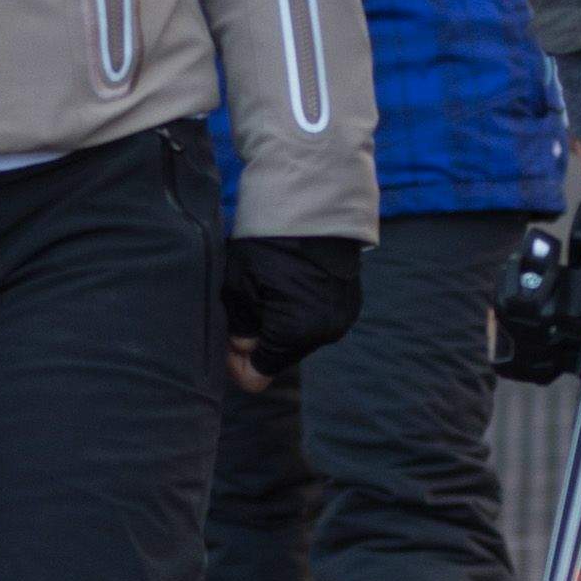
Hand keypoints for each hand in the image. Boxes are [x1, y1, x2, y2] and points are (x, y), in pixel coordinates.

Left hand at [222, 235, 364, 393]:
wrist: (314, 205)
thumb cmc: (268, 243)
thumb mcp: (238, 286)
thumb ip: (238, 327)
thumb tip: (243, 348)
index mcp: (295, 334)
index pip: (257, 376)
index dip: (237, 362)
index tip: (229, 338)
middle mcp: (324, 334)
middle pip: (279, 357)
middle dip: (259, 340)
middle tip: (246, 307)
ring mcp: (342, 319)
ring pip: (299, 340)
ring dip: (281, 325)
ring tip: (269, 289)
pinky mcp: (351, 304)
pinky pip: (317, 322)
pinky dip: (301, 311)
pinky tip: (291, 284)